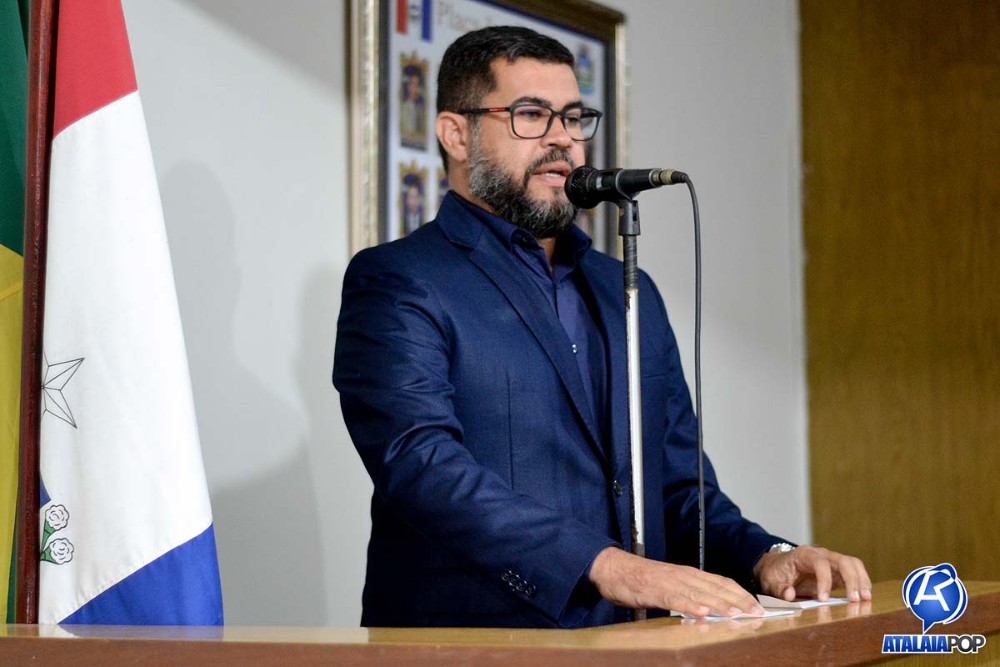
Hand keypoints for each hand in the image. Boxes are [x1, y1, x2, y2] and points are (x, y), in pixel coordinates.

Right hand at [588, 547, 764, 617]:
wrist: (614, 568)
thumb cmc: (641, 578)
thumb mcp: (670, 584)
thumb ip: (689, 593)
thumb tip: (710, 608)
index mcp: (688, 573)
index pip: (721, 582)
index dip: (740, 593)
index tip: (757, 606)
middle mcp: (684, 575)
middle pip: (716, 587)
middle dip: (738, 600)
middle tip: (757, 613)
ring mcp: (670, 583)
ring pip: (700, 594)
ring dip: (720, 604)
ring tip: (737, 614)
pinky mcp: (655, 591)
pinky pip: (676, 599)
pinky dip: (690, 606)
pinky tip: (702, 613)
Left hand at [753, 545, 871, 602]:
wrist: (778, 566)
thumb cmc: (776, 573)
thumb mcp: (771, 581)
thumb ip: (779, 588)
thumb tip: (789, 594)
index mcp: (804, 554)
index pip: (820, 563)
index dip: (824, 580)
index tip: (823, 599)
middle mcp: (821, 554)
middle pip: (842, 560)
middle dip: (851, 579)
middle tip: (855, 599)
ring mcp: (831, 561)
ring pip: (852, 564)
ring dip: (861, 580)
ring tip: (866, 598)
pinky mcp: (837, 571)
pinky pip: (854, 572)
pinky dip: (861, 582)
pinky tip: (865, 595)